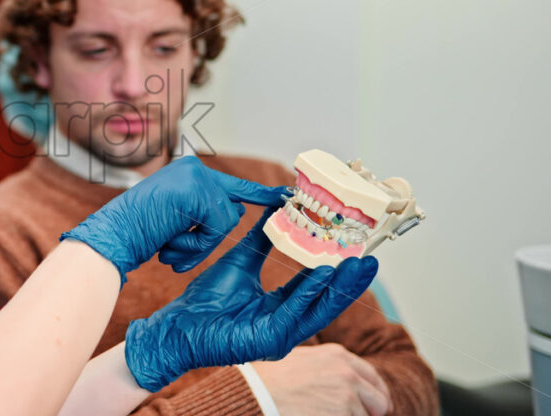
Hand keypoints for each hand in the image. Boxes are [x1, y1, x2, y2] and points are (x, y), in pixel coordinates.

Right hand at [60, 157, 288, 282]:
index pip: (232, 185)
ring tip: (167, 243)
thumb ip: (203, 212)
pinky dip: (196, 244)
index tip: (288, 194)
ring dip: (199, 244)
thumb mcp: (175, 219)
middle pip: (230, 210)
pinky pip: (216, 228)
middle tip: (173, 245)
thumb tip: (238, 212)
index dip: (262, 193)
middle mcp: (194, 168)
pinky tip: (170, 241)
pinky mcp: (197, 190)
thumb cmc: (137, 234)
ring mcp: (196, 177)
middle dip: (208, 238)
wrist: (110, 237)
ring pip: (225, 221)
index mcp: (189, 173)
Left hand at [124, 208, 378, 391]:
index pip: (316, 288)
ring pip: (316, 309)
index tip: (355, 250)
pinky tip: (322, 275)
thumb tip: (276, 207)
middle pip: (325, 301)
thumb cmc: (205, 300)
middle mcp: (286, 325)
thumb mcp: (240, 261)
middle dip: (350, 281)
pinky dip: (308, 294)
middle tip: (371, 259)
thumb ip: (260, 239)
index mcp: (281, 308)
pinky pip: (292, 314)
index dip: (336, 271)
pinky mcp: (267, 342)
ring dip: (338, 287)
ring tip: (357, 265)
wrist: (179, 323)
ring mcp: (279, 336)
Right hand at [253, 343, 392, 415]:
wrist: (256, 391)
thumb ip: (329, 365)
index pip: (374, 378)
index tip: (373, 406)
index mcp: (339, 356)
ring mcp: (348, 397)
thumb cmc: (272, 376)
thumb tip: (347, 381)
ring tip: (323, 414)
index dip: (375, 395)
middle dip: (371, 412)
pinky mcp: (343, 415)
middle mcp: (348, 374)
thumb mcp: (304, 358)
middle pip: (380, 402)